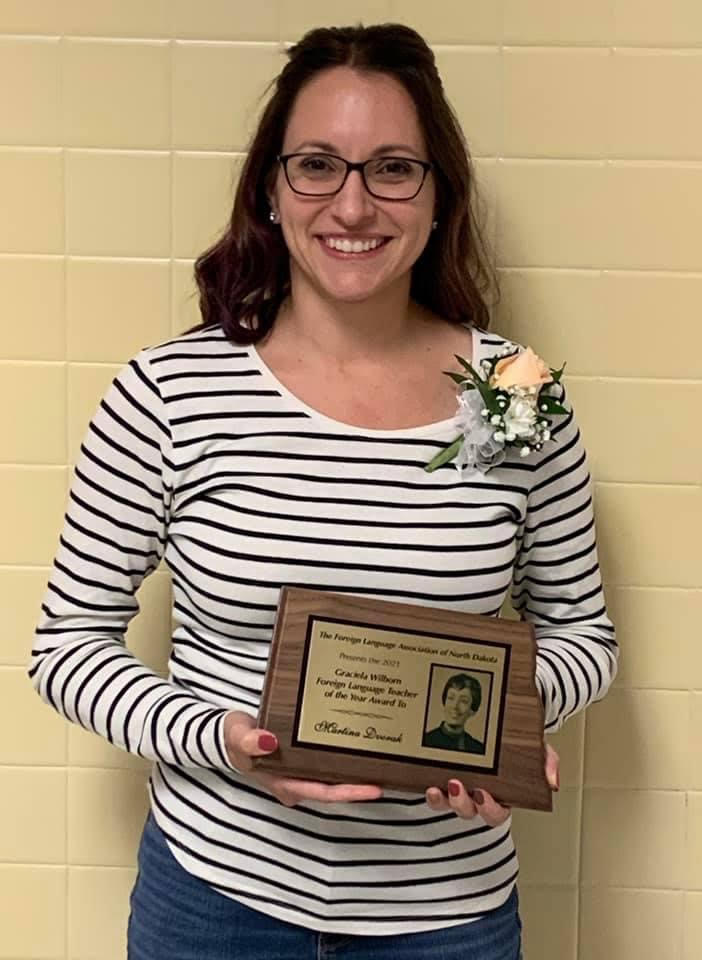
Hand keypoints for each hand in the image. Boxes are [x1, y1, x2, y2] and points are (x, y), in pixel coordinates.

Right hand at [223, 711, 382, 806]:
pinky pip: (329, 762)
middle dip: (361, 782)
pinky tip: (362, 743)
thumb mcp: (237, 737)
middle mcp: (297, 782)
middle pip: (335, 787)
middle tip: (392, 770)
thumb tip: (269, 741)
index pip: (323, 792)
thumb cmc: (232, 737)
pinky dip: (345, 757)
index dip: (349, 792)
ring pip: (334, 776)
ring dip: (356, 769)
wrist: (227, 734)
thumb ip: (248, 740)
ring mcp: (301, 773)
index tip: (375, 787)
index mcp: (284, 783)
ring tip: (385, 756)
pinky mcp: (304, 761)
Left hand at [424, 742, 559, 824]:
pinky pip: (433, 789)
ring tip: (436, 788)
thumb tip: (552, 781)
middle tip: (457, 786)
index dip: (489, 809)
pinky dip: (429, 789)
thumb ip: (547, 763)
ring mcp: (458, 788)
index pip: (496, 813)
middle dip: (461, 803)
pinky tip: (425, 782)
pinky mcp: (441, 778)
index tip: (484, 794)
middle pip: (468, 811)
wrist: (502, 719)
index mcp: (502, 796)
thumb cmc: (520, 742)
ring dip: (441, 800)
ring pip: (447, 804)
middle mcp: (477, 796)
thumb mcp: (538, 749)